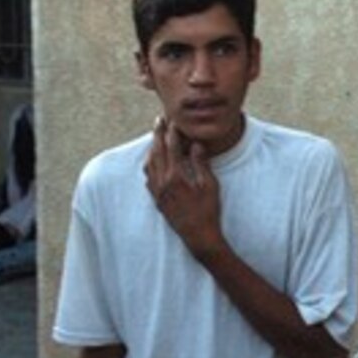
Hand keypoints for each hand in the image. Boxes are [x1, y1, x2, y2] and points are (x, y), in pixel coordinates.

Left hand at [144, 116, 223, 255]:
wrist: (198, 237)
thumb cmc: (208, 211)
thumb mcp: (210, 185)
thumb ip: (201, 163)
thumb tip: (196, 145)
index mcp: (176, 176)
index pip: (172, 147)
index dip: (173, 132)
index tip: (175, 121)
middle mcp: (163, 182)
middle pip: (157, 152)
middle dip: (158, 134)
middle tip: (159, 121)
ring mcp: (158, 192)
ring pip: (149, 164)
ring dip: (152, 148)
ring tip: (156, 138)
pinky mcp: (157, 200)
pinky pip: (148, 177)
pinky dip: (149, 165)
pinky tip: (153, 162)